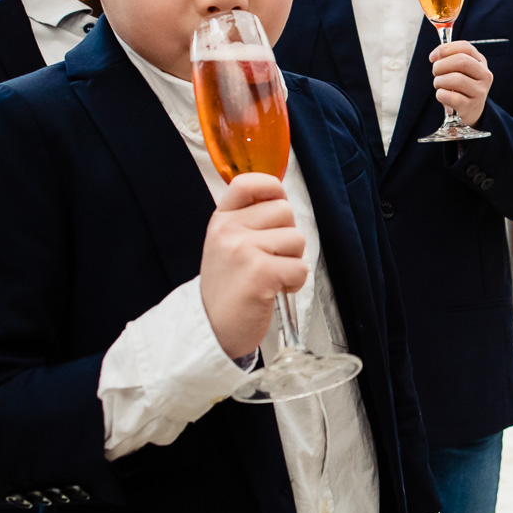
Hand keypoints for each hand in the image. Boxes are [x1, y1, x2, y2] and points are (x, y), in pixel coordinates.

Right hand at [198, 173, 307, 358]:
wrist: (211, 330)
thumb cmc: (227, 289)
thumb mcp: (226, 245)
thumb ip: (249, 222)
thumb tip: (282, 201)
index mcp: (222, 219)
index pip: (250, 182)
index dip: (273, 190)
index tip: (274, 210)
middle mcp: (229, 230)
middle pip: (285, 210)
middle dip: (287, 236)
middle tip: (269, 258)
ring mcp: (243, 250)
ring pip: (297, 239)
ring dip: (292, 261)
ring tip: (270, 276)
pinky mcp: (261, 273)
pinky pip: (300, 267)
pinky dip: (295, 283)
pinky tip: (274, 290)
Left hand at [430, 40, 492, 125]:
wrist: (471, 111)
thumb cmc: (461, 86)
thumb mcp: (460, 70)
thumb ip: (449, 58)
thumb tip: (435, 56)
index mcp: (481, 62)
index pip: (465, 47)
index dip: (445, 49)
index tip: (432, 57)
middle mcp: (484, 75)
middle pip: (461, 61)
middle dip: (441, 65)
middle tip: (435, 73)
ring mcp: (480, 92)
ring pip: (455, 79)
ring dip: (439, 81)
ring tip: (439, 85)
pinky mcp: (471, 106)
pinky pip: (451, 96)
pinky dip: (440, 94)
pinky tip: (442, 96)